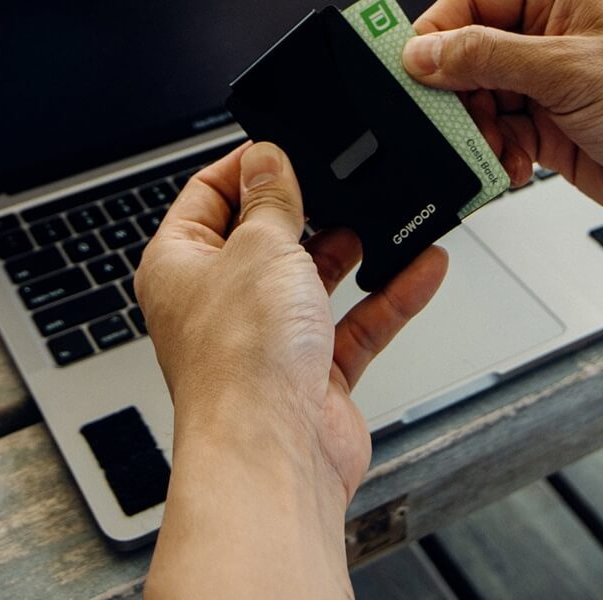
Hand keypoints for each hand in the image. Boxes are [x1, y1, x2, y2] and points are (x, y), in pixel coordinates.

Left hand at [136, 141, 446, 598]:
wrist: (274, 456)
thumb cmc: (240, 362)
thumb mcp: (261, 247)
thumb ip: (271, 199)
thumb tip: (266, 158)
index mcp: (181, 265)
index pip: (207, 195)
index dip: (246, 166)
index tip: (285, 147)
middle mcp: (219, 301)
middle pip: (265, 235)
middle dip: (307, 209)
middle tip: (341, 181)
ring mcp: (266, 336)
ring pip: (315, 277)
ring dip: (353, 250)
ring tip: (386, 216)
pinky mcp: (311, 369)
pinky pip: (355, 320)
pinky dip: (389, 295)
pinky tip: (422, 265)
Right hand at [402, 0, 602, 243]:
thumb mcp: (568, 71)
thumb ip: (487, 59)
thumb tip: (423, 53)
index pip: (468, 2)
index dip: (434, 36)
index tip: (408, 71)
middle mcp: (547, 35)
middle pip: (466, 57)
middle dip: (454, 96)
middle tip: (446, 125)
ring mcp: (547, 85)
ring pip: (477, 102)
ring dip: (476, 132)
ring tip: (495, 151)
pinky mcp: (549, 129)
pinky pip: (498, 137)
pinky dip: (495, 156)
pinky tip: (513, 168)